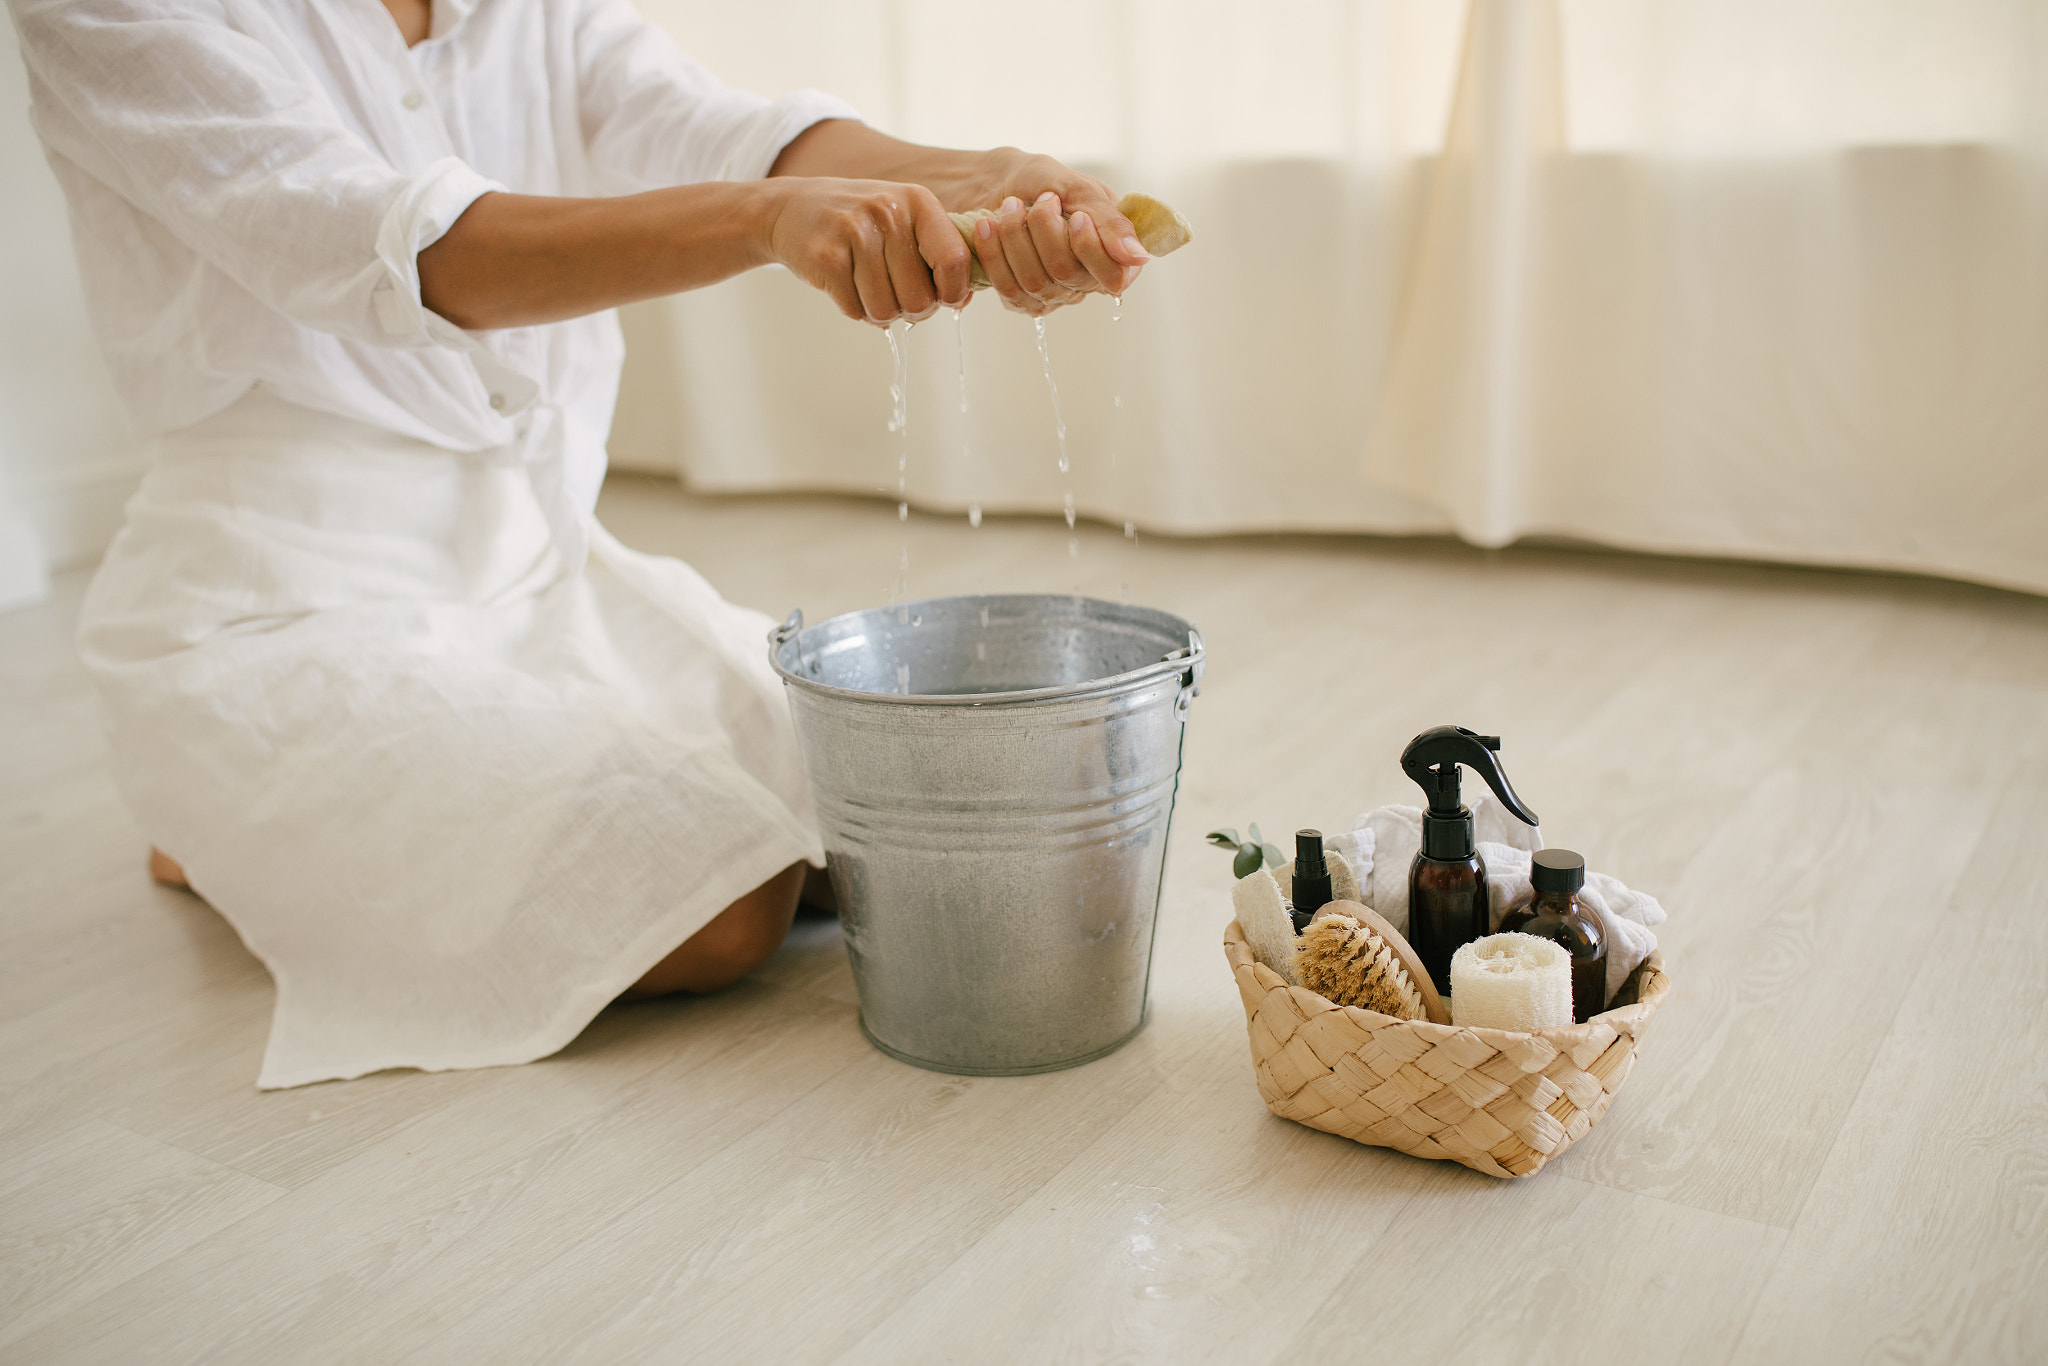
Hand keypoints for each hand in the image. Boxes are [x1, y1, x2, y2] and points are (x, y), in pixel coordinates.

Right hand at [763, 177, 973, 325]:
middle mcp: (888, 212)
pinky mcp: (826, 257)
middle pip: (920, 299)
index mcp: (917, 201)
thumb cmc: (859, 223)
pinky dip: (854, 308)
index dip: (953, 292)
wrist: (790, 208)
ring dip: (880, 312)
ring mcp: (854, 233)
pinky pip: (856, 310)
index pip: (955, 260)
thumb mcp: (903, 220)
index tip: (942, 298)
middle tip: (895, 295)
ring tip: (868, 288)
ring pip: (886, 311)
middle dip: (910, 310)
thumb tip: (964, 298)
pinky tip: (845, 285)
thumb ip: (938, 253)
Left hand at [966, 152, 1150, 316]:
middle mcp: (1085, 280)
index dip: (1092, 249)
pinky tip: (988, 225)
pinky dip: (994, 252)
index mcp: (1112, 253)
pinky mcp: (1020, 299)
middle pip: (1067, 275)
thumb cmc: (1042, 181)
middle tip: (1041, 200)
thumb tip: (1139, 257)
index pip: (1114, 277)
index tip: (1077, 217)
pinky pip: (1008, 289)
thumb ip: (1110, 222)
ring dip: (1016, 236)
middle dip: (1046, 231)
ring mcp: (1053, 294)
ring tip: (1011, 205)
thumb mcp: (1079, 189)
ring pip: (1035, 282)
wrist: (995, 182)